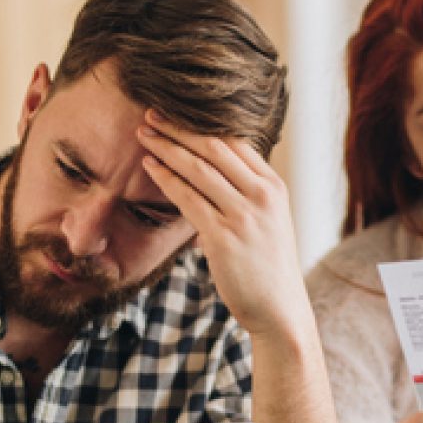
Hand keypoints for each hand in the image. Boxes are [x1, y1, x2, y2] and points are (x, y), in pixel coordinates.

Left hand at [136, 113, 308, 340]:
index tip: (176, 113)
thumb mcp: (268, 221)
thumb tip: (211, 176)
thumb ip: (245, 195)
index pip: (236, 141)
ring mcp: (244, 215)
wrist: (279, 310)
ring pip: (198, 168)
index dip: (202, 123)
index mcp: (274, 186)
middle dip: (179, 128)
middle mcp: (262, 195)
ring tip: (143, 134)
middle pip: (215, 147)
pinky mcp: (224, 237)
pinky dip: (166, 178)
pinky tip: (150, 166)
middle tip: (151, 113)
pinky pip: (188, 198)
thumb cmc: (268, 268)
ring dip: (167, 147)